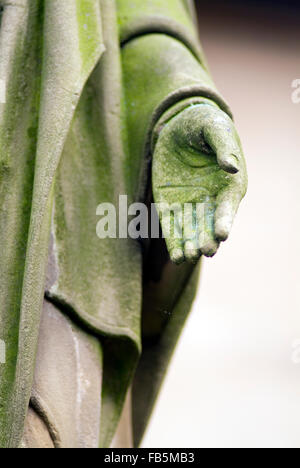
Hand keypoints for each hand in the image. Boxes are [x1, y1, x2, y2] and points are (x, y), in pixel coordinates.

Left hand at [152, 103, 247, 263]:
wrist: (179, 125)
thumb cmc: (203, 124)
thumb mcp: (214, 128)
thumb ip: (223, 146)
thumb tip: (231, 167)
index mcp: (229, 184)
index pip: (227, 206)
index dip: (225, 220)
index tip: (222, 235)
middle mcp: (212, 199)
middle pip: (210, 224)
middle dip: (208, 239)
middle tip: (206, 251)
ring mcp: (191, 204)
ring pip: (192, 230)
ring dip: (191, 245)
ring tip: (188, 256)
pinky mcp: (171, 205)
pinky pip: (173, 227)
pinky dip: (175, 242)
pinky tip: (177, 256)